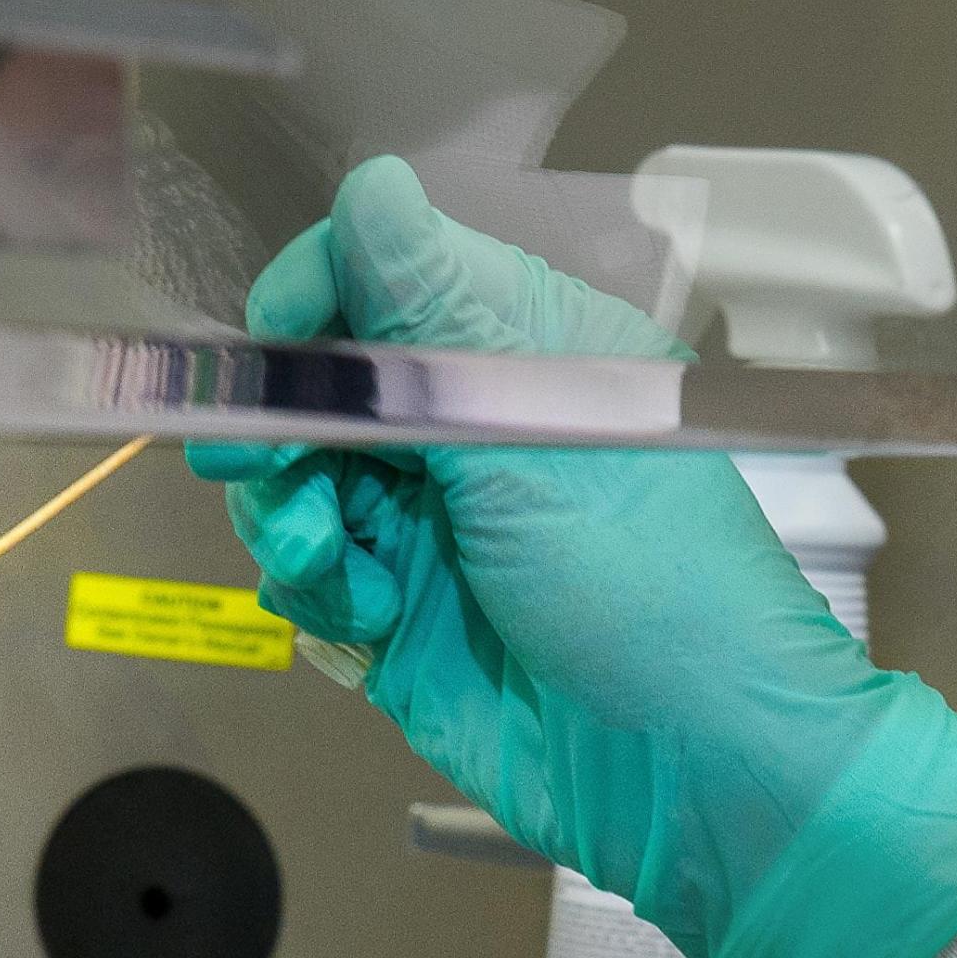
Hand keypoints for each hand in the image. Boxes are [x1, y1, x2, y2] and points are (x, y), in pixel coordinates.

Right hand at [192, 157, 956, 957]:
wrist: (688, 769)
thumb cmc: (650, 589)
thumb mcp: (533, 435)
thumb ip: (433, 317)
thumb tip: (371, 189)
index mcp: (517, 356)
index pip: (381, 279)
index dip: (310, 300)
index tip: (268, 347)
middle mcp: (465, 435)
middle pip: (315, 390)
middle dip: (279, 428)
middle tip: (268, 470)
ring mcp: (428, 530)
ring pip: (297, 488)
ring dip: (294, 520)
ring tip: (340, 564)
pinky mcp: (398, 621)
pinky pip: (308, 582)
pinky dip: (317, 594)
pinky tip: (367, 619)